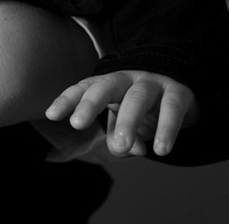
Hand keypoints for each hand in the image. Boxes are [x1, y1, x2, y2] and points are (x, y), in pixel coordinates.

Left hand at [45, 70, 197, 157]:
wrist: (181, 89)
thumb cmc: (140, 108)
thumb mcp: (125, 122)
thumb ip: (119, 134)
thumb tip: (123, 149)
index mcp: (107, 84)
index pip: (83, 88)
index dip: (67, 100)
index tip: (51, 115)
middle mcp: (126, 79)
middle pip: (105, 86)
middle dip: (89, 103)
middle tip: (76, 123)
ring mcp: (152, 83)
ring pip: (137, 98)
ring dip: (127, 122)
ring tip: (120, 147)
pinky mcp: (178, 92)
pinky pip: (171, 108)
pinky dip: (166, 129)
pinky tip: (160, 150)